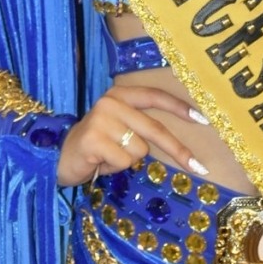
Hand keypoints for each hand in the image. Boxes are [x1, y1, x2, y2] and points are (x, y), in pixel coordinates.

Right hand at [57, 83, 208, 186]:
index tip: (203, 120)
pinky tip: (100, 162)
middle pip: (154, 129)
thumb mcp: (120, 128)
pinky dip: (115, 168)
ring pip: (139, 150)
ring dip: (128, 160)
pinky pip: (124, 161)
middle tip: (199, 167)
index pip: (154, 96)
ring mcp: (100, 120)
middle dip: (178, 150)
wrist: (59, 158)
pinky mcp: (93, 139)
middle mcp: (110, 102)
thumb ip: (142, 125)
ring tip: (109, 157)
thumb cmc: (97, 145)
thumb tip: (179, 139)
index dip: (179, 107)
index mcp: (119, 95)